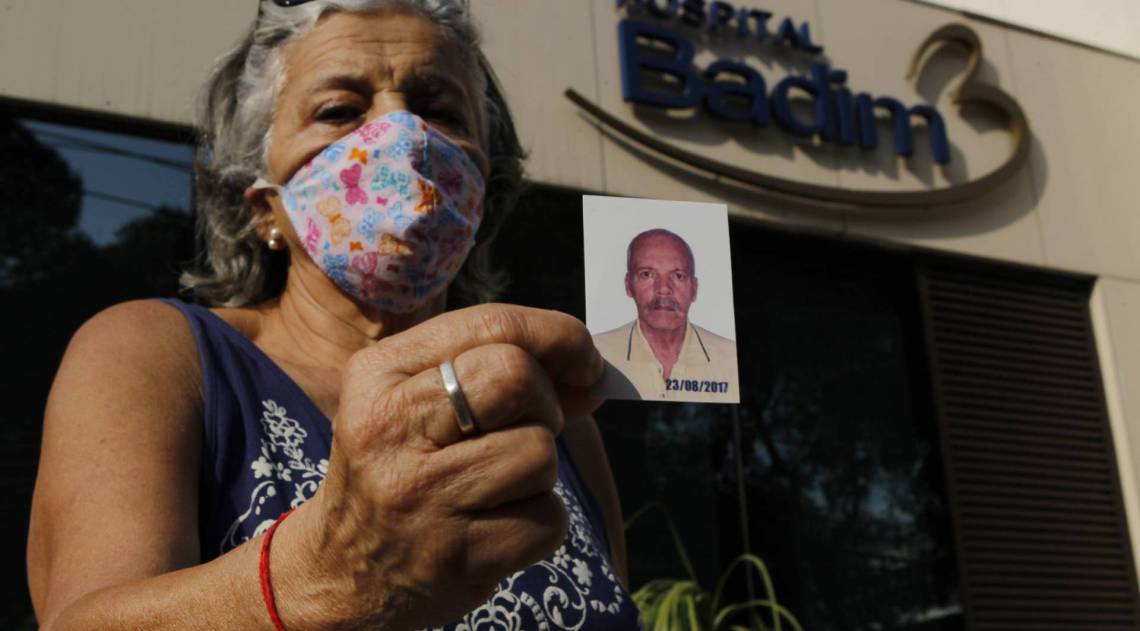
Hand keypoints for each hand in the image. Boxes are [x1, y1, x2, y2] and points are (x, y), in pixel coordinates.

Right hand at [286, 304, 603, 628]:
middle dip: (546, 401)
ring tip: (498, 486)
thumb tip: (589, 372)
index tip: (585, 360)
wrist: (344, 573)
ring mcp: (420, 496)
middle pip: (515, 376)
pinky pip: (548, 518)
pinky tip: (498, 526)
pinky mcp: (455, 556)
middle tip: (530, 427)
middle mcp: (390, 428)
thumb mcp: (418, 402)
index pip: (490, 324)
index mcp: (378, 373)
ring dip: (540, 470)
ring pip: (539, 451)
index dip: (558, 335)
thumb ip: (498, 373)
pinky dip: (541, 522)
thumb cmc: (398, 470)